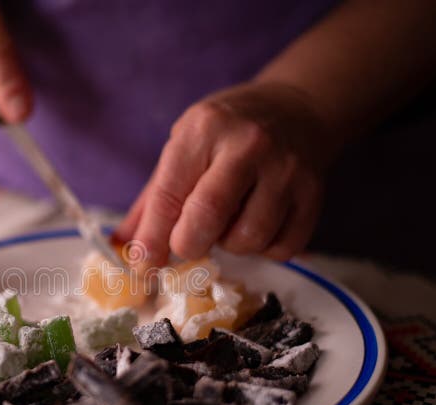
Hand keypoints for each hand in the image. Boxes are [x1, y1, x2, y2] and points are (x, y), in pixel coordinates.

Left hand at [116, 82, 329, 263]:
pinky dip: (263, 250)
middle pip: (208, 217)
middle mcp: (247, 145)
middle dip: (189, 244)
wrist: (297, 109)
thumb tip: (122, 248)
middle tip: (187, 244)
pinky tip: (257, 225)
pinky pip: (281, 249)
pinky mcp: (313, 195)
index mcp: (203, 130)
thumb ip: (153, 199)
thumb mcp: (184, 147)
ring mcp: (285, 170)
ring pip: (248, 239)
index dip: (152, 238)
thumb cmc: (227, 133)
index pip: (169, 195)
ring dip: (229, 246)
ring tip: (229, 223)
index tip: (142, 265)